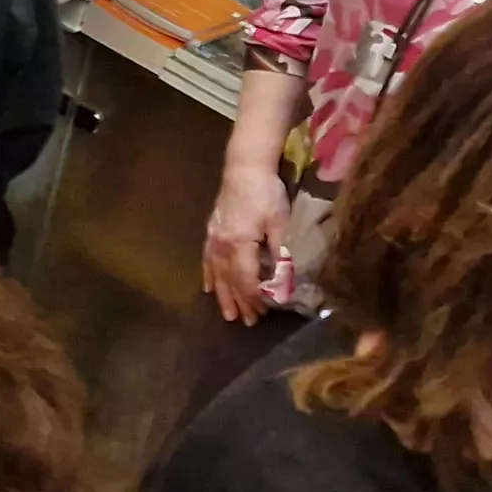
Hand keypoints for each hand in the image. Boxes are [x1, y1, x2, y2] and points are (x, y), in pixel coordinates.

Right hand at [199, 160, 287, 326]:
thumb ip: (280, 252)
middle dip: (239, 302)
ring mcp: (214, 239)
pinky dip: (208, 275)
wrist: (244, 168)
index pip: (246, 280)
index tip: (262, 313)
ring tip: (227, 313)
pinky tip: (209, 286)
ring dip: (222, 295)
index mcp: (240, 246)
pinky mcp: (212, 231)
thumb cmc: (266, 194)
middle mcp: (222, 247)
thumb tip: (283, 280)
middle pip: (230, 281)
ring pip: (216, 274)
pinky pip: (207, 260)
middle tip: (246, 322)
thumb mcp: (280, 222)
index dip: (253, 299)